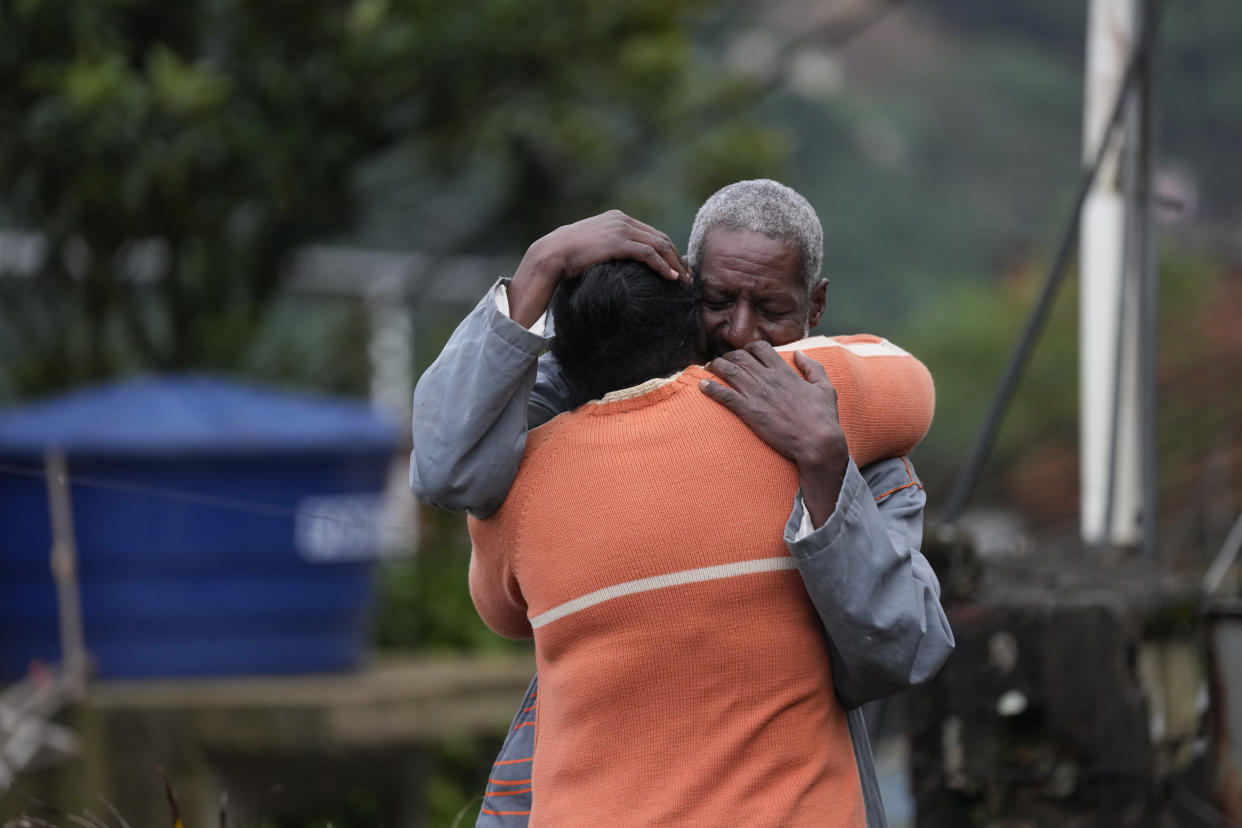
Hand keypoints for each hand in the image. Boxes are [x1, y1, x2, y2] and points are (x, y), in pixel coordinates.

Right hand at [508, 210, 688, 327]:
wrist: (551, 254)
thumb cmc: (567, 257)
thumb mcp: (592, 248)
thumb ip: (608, 249)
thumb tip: (617, 264)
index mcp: (617, 218)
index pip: (651, 233)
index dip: (668, 251)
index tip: (678, 267)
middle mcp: (621, 220)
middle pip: (660, 238)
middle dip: (677, 258)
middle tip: (688, 276)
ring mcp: (621, 229)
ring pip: (659, 245)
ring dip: (675, 264)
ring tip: (684, 281)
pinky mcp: (619, 242)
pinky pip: (649, 254)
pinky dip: (664, 266)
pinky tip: (672, 278)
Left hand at [699, 341, 848, 526]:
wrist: (817, 442)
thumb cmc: (824, 417)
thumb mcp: (825, 387)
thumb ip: (813, 367)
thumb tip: (799, 353)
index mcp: (785, 371)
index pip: (760, 348)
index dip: (748, 348)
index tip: (743, 353)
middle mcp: (768, 378)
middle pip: (740, 357)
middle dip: (728, 356)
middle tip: (722, 362)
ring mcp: (757, 394)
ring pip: (729, 371)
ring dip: (715, 367)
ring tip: (708, 368)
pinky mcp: (749, 411)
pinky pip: (725, 395)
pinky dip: (711, 388)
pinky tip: (702, 385)